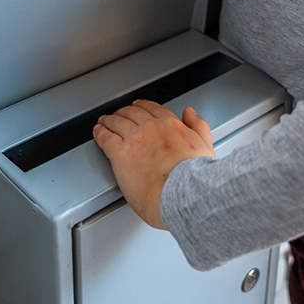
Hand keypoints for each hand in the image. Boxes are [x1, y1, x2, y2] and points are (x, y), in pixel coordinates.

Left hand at [92, 99, 214, 228]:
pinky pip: (105, 138)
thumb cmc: (194, 180)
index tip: (139, 107)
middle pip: (132, 113)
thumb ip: (198, 126)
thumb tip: (191, 113)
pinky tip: (98, 132)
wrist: (181, 196)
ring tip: (104, 122)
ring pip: (117, 122)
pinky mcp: (120, 154)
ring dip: (109, 120)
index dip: (143, 106)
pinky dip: (100, 133)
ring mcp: (135, 139)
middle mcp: (152, 128)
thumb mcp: (205, 146)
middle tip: (118, 114)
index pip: (153, 109)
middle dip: (124, 112)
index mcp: (172, 126)